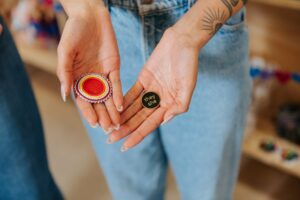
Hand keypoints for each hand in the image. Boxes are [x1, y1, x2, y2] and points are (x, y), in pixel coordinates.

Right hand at [57, 3, 122, 131]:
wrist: (89, 16)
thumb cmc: (73, 32)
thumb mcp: (65, 51)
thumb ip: (65, 72)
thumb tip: (65, 95)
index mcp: (76, 78)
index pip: (83, 100)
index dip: (88, 112)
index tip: (94, 124)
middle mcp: (90, 79)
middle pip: (97, 102)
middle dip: (103, 115)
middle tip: (110, 129)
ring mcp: (103, 74)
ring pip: (108, 96)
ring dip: (112, 110)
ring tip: (117, 124)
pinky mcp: (114, 67)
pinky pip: (117, 84)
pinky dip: (119, 94)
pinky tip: (121, 106)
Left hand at [108, 28, 199, 150]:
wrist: (181, 42)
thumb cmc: (188, 63)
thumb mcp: (188, 86)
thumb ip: (179, 105)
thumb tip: (164, 121)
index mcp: (170, 105)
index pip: (150, 124)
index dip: (137, 136)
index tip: (125, 147)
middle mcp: (159, 100)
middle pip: (139, 118)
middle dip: (125, 129)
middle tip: (110, 139)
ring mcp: (150, 90)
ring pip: (133, 107)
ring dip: (121, 117)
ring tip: (109, 127)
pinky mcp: (143, 79)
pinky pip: (131, 92)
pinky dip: (122, 101)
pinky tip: (112, 108)